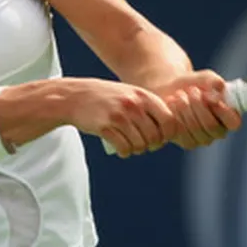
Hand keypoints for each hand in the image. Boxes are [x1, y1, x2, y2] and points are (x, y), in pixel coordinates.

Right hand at [64, 79, 179, 157]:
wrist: (76, 96)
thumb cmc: (107, 97)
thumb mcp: (131, 93)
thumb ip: (149, 106)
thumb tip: (171, 128)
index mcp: (144, 96)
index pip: (169, 121)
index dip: (168, 134)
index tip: (161, 139)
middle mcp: (134, 105)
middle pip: (155, 137)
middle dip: (151, 145)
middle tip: (144, 145)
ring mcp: (119, 116)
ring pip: (140, 145)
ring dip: (137, 150)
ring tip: (130, 145)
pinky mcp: (106, 127)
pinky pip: (124, 148)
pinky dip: (125, 152)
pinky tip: (121, 149)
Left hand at [151, 70, 242, 149]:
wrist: (172, 90)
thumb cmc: (194, 84)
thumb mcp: (205, 78)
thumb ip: (214, 81)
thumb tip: (219, 90)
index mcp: (229, 117)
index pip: (234, 122)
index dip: (224, 111)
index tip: (210, 96)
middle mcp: (219, 131)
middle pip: (211, 126)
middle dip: (199, 105)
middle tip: (191, 90)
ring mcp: (203, 139)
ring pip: (196, 129)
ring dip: (186, 109)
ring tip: (179, 94)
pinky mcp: (187, 142)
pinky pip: (182, 134)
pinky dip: (175, 116)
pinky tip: (171, 103)